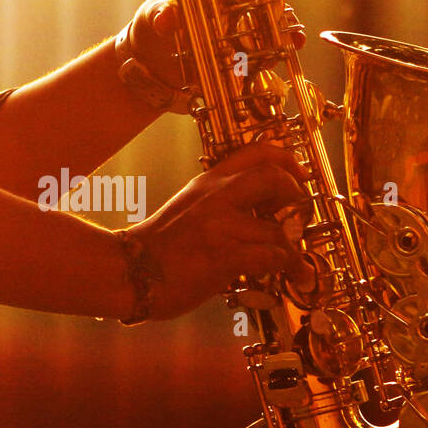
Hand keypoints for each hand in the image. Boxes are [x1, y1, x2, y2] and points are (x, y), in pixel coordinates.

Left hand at [128, 0, 306, 92]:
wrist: (162, 55)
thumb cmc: (161, 20)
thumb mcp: (155, 15)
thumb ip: (161, 15)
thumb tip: (165, 20)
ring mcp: (251, 5)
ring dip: (290, 8)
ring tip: (293, 18)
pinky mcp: (255, 33)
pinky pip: (277, 31)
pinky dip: (288, 36)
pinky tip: (294, 42)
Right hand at [129, 142, 313, 320]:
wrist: (128, 271)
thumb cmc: (160, 247)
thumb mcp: (189, 207)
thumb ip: (222, 203)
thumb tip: (261, 214)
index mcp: (208, 182)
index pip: (255, 152)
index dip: (287, 159)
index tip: (299, 175)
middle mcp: (215, 196)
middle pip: (273, 177)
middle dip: (296, 195)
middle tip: (299, 213)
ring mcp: (219, 226)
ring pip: (278, 228)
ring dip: (293, 246)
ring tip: (296, 258)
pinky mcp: (223, 257)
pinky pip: (271, 258)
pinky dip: (290, 267)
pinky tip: (294, 276)